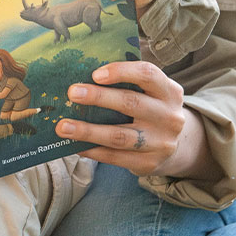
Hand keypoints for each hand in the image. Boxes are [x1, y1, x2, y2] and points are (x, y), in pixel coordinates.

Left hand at [55, 60, 187, 176]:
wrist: (173, 145)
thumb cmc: (149, 109)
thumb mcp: (148, 93)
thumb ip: (126, 84)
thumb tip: (82, 77)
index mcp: (168, 91)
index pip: (147, 74)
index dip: (121, 72)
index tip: (95, 74)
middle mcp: (169, 116)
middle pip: (131, 103)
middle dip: (99, 98)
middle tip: (72, 93)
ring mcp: (161, 142)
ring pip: (119, 136)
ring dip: (88, 131)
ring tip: (63, 127)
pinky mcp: (149, 163)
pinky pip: (115, 157)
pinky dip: (92, 150)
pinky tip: (75, 145)